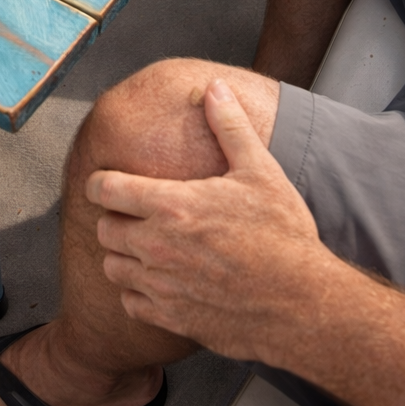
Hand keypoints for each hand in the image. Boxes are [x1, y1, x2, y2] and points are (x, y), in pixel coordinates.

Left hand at [87, 80, 333, 364]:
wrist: (303, 303)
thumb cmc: (283, 235)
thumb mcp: (260, 170)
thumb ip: (230, 126)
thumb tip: (214, 88)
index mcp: (172, 206)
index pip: (106, 189)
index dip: (101, 182)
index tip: (109, 181)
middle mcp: (158, 247)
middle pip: (104, 228)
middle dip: (116, 217)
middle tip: (138, 213)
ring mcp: (162, 286)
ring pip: (112, 267)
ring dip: (123, 255)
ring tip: (148, 246)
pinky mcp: (173, 318)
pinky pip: (131, 304)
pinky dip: (138, 292)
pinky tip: (161, 281)